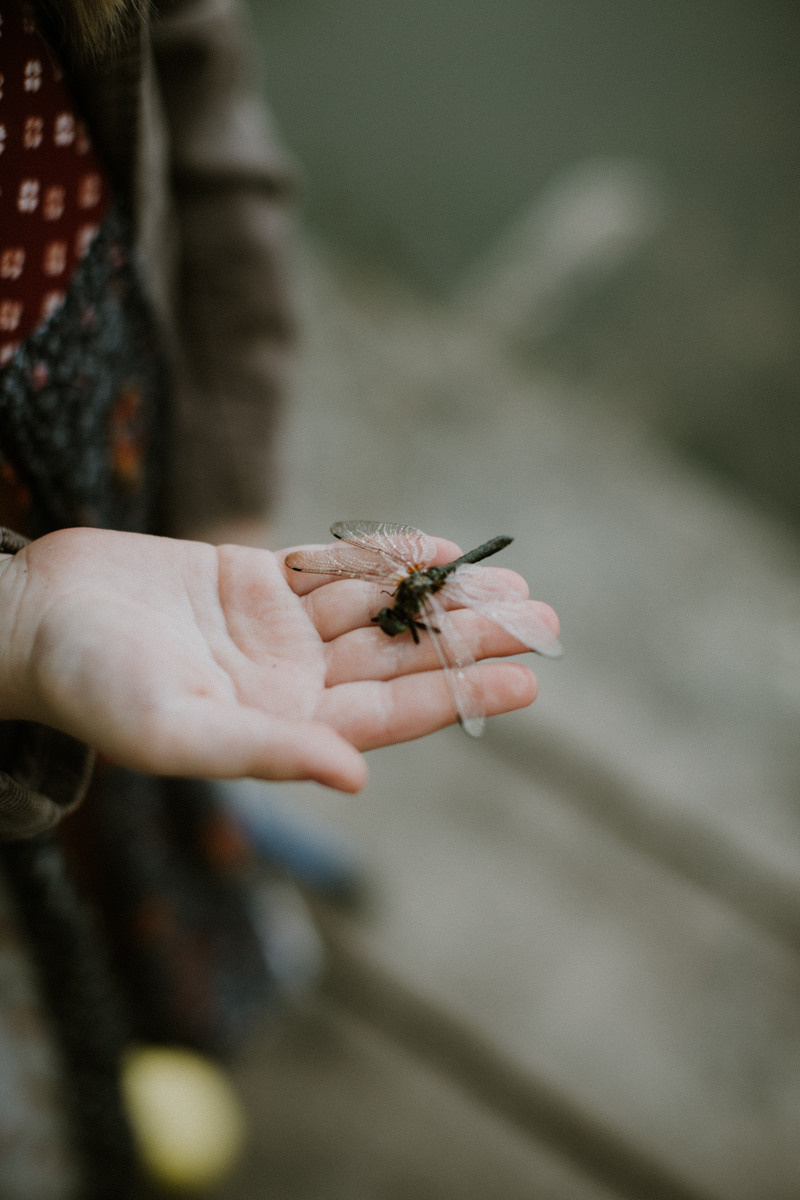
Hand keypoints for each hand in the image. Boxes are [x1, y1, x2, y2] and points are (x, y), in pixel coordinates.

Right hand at [0, 528, 557, 791]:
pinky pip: (337, 568)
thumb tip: (356, 777)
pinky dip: (386, 558)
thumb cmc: (91, 687)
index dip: (460, 693)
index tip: (527, 680)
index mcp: (282, 726)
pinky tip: (438, 550)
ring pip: (379, 609)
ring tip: (511, 581)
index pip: (392, 713)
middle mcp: (291, 681)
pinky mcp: (256, 580)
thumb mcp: (176, 730)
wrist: (36, 619)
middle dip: (470, 638)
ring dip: (442, 595)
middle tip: (546, 619)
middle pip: (401, 656)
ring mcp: (277, 629)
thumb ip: (266, 752)